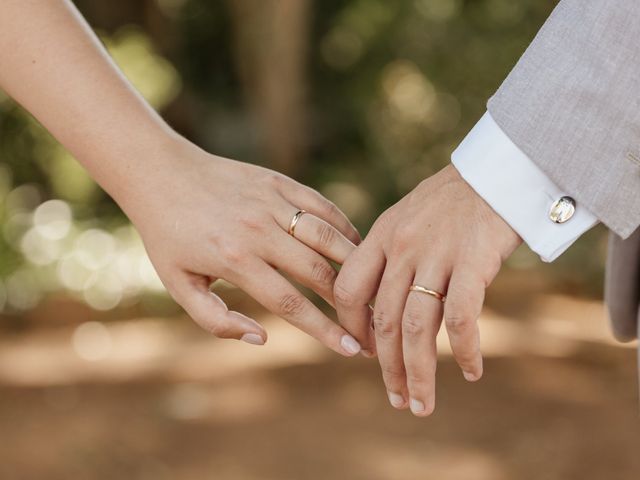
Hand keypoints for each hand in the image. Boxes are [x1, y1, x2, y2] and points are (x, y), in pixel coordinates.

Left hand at [121, 138, 362, 355]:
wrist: (161, 174)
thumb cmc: (169, 237)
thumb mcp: (179, 286)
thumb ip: (216, 320)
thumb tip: (261, 339)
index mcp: (235, 260)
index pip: (291, 303)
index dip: (324, 330)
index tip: (349, 349)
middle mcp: (259, 230)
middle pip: (318, 272)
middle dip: (350, 304)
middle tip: (370, 324)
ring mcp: (272, 202)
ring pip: (328, 237)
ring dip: (354, 265)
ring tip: (372, 288)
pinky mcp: (279, 182)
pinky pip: (322, 206)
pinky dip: (344, 227)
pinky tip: (356, 247)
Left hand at [334, 165, 521, 413]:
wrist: (496, 171)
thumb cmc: (452, 201)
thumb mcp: (407, 219)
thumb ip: (389, 257)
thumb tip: (380, 307)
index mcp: (382, 237)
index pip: (349, 291)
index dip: (351, 327)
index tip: (364, 352)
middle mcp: (403, 248)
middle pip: (383, 320)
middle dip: (386, 367)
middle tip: (396, 399)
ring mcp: (437, 255)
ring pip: (416, 328)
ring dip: (417, 373)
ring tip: (421, 404)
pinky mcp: (473, 263)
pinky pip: (460, 319)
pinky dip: (464, 351)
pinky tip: (471, 372)